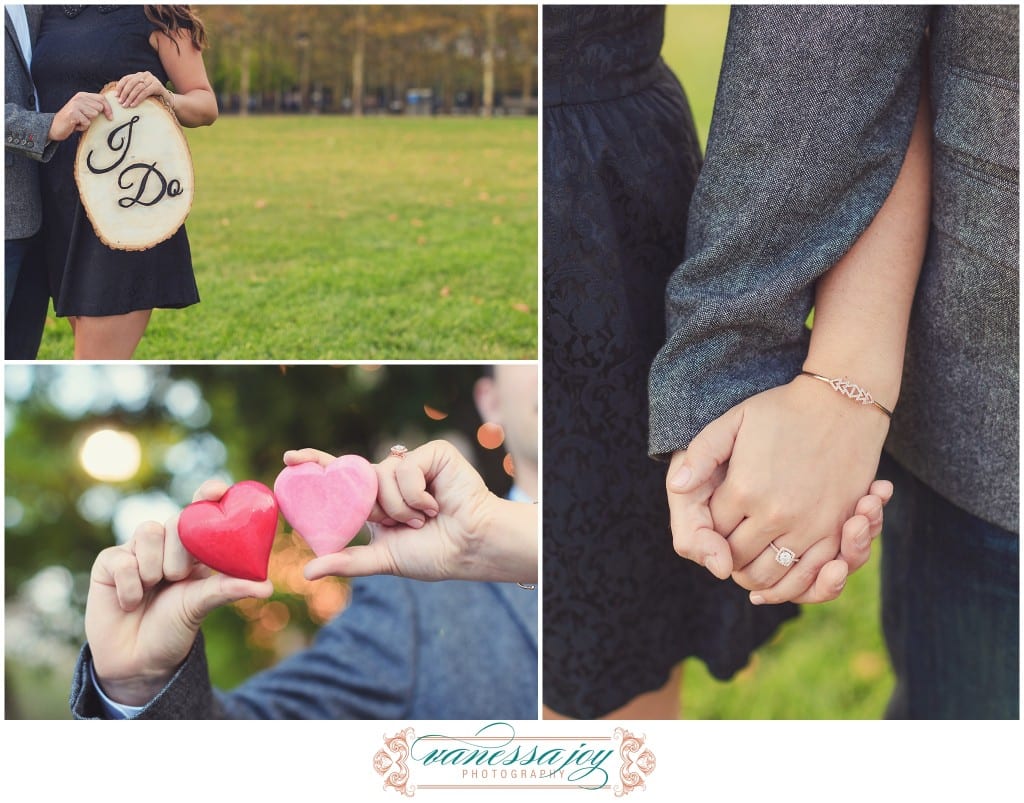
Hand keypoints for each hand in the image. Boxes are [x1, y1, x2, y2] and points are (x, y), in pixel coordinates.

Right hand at [47, 92, 113, 140]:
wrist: (56, 126)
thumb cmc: (73, 120)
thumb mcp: (85, 111)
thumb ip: (94, 107)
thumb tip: (111, 111)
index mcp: (83, 95)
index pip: (101, 98)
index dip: (108, 108)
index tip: (110, 117)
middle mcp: (79, 98)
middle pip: (99, 107)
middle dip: (95, 116)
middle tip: (84, 118)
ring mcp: (75, 104)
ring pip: (94, 115)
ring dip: (88, 122)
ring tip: (79, 121)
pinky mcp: (73, 113)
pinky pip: (87, 122)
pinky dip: (83, 127)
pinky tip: (75, 125)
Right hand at [84, 481, 272, 705]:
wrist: (138, 661)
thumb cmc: (174, 628)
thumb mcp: (203, 605)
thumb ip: (229, 589)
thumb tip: (267, 587)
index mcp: (194, 549)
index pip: (200, 509)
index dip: (207, 494)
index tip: (217, 491)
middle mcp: (165, 544)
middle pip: (176, 521)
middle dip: (179, 553)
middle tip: (175, 578)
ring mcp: (136, 550)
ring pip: (148, 532)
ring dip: (153, 568)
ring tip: (153, 589)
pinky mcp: (108, 563)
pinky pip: (122, 559)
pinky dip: (130, 586)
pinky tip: (131, 603)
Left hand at [115, 70, 171, 108]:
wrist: (168, 100)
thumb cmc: (153, 97)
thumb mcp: (141, 91)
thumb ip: (132, 90)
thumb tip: (117, 95)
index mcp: (139, 74)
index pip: (126, 78)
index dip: (120, 87)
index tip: (116, 96)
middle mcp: (145, 74)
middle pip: (131, 83)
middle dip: (124, 93)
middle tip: (120, 102)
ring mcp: (152, 79)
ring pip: (137, 88)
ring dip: (130, 97)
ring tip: (126, 105)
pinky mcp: (157, 85)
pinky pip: (144, 92)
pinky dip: (138, 99)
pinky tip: (134, 105)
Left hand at [294, 441, 536, 583]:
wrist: (470, 547)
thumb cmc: (434, 554)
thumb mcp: (384, 559)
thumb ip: (348, 561)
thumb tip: (306, 572)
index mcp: (376, 501)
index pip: (340, 479)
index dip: (315, 464)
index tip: (288, 458)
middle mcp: (391, 478)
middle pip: (359, 475)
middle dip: (372, 502)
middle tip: (390, 521)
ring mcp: (412, 464)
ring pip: (382, 475)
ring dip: (400, 506)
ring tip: (423, 520)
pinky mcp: (433, 453)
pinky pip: (406, 467)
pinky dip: (416, 493)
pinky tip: (435, 505)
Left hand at [667, 378, 889, 602]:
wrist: (842, 405)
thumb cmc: (782, 411)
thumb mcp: (733, 420)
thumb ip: (700, 454)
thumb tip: (678, 487)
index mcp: (744, 489)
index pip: (711, 531)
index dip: (708, 529)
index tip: (714, 519)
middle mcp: (775, 514)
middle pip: (737, 558)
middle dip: (727, 554)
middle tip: (728, 543)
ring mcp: (808, 526)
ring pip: (769, 574)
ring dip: (754, 574)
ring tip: (748, 560)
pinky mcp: (836, 531)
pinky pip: (808, 576)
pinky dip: (789, 584)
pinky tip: (776, 576)